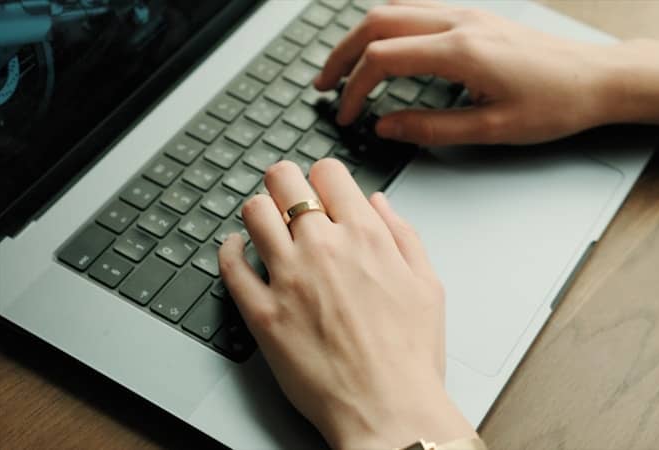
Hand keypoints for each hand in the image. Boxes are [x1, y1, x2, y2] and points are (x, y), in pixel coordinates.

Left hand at [218, 159, 475, 448]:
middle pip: (284, 181)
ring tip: (264, 224)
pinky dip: (230, 251)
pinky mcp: (263, 313)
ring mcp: (289, 278)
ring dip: (258, 212)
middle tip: (286, 196)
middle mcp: (323, 247)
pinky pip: (230, 265)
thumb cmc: (411, 355)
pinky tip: (237, 251)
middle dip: (284, 182)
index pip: (328, 172)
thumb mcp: (428, 285)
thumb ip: (403, 235)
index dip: (323, 177)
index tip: (321, 189)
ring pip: (253, 213)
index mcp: (366, 236)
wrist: (388, 409)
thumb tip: (378, 203)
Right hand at [315, 0, 616, 146]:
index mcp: (461, 52)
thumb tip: (386, 127)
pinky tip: (384, 46)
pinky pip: (417, 9)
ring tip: (344, 66)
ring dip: (362, 36)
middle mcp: (459, 23)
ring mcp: (467, 14)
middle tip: (323, 83)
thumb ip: (432, 128)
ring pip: (394, 10)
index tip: (345, 114)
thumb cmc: (556, 104)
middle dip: (342, 53)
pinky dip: (388, 26)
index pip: (383, 59)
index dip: (354, 88)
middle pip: (377, 23)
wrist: (598, 78)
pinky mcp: (476, 16)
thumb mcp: (492, 129)